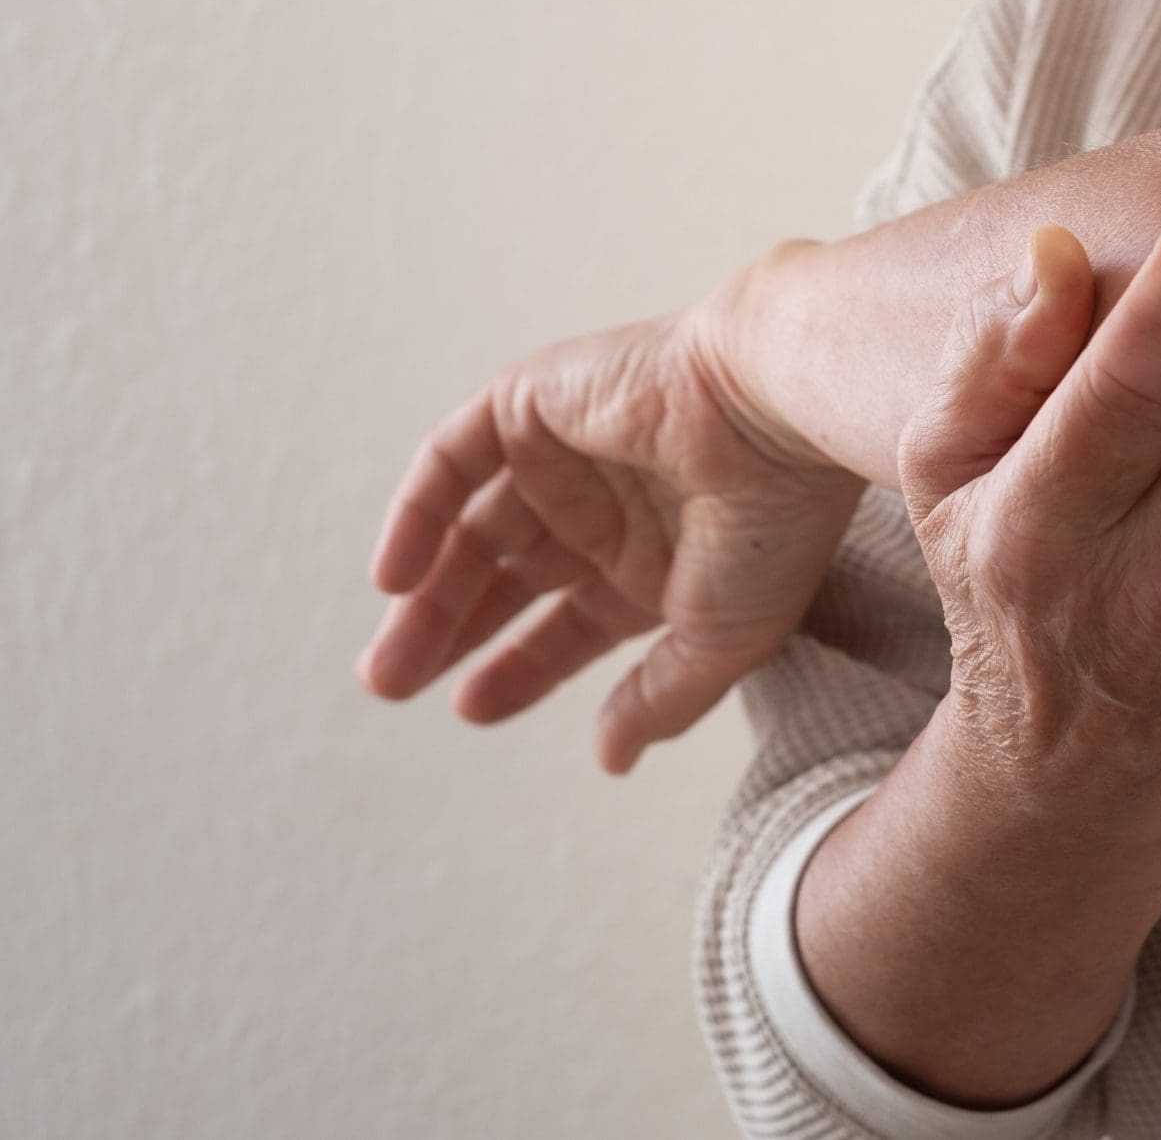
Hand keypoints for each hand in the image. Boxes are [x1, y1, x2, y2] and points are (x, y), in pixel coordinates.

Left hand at [356, 259, 868, 772]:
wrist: (773, 416)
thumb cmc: (773, 524)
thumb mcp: (721, 640)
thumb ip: (660, 699)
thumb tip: (612, 759)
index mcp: (655, 561)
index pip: (567, 623)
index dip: (518, 668)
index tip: (471, 709)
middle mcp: (606, 507)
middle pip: (505, 579)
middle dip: (447, 633)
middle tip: (390, 685)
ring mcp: (566, 453)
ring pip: (471, 527)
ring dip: (423, 591)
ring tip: (387, 660)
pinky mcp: (533, 402)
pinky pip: (452, 459)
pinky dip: (416, 515)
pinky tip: (394, 579)